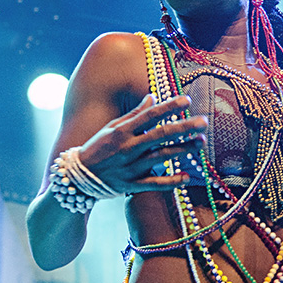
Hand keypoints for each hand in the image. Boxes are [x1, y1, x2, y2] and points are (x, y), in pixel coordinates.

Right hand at [78, 94, 206, 192]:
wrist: (78, 178)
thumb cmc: (98, 148)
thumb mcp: (112, 128)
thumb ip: (134, 115)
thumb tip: (153, 97)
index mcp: (122, 131)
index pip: (149, 116)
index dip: (168, 108)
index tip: (187, 101)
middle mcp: (128, 148)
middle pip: (160, 135)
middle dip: (183, 128)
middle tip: (204, 122)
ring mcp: (131, 168)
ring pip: (161, 157)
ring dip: (183, 150)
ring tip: (201, 142)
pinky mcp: (132, 185)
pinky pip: (155, 184)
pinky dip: (171, 181)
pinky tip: (188, 177)